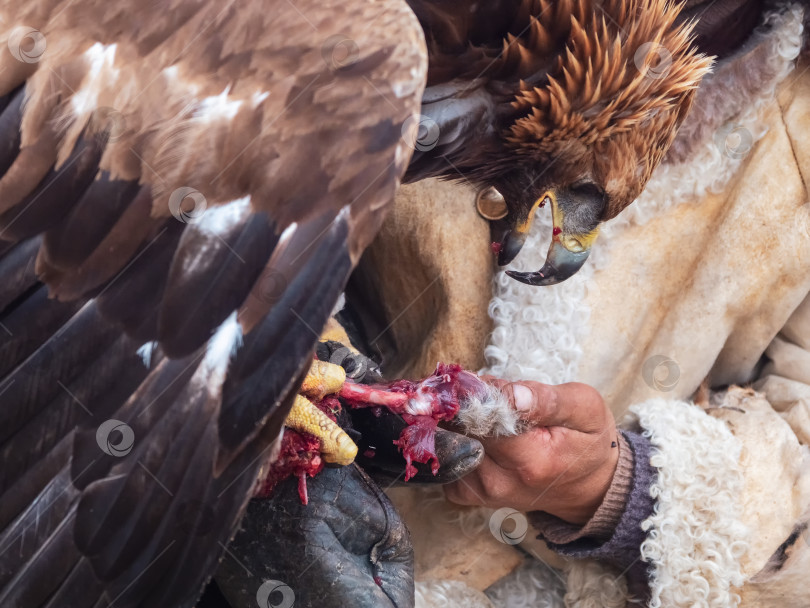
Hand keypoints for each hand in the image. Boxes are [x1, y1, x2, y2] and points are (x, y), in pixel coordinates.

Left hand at [444, 380, 618, 524]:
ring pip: (450, 441)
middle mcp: (501, 482)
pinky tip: (474, 431)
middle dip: (463, 403)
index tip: (482, 381)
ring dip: (457, 420)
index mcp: (533, 460)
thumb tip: (512, 395)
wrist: (589, 487)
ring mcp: (483, 491)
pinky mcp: (471, 494)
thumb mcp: (585, 409)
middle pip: (461, 429)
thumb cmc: (587, 441)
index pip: (484, 418)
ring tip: (482, 412)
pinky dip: (454, 440)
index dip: (477, 393)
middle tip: (479, 391)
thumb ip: (547, 400)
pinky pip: (446, 460)